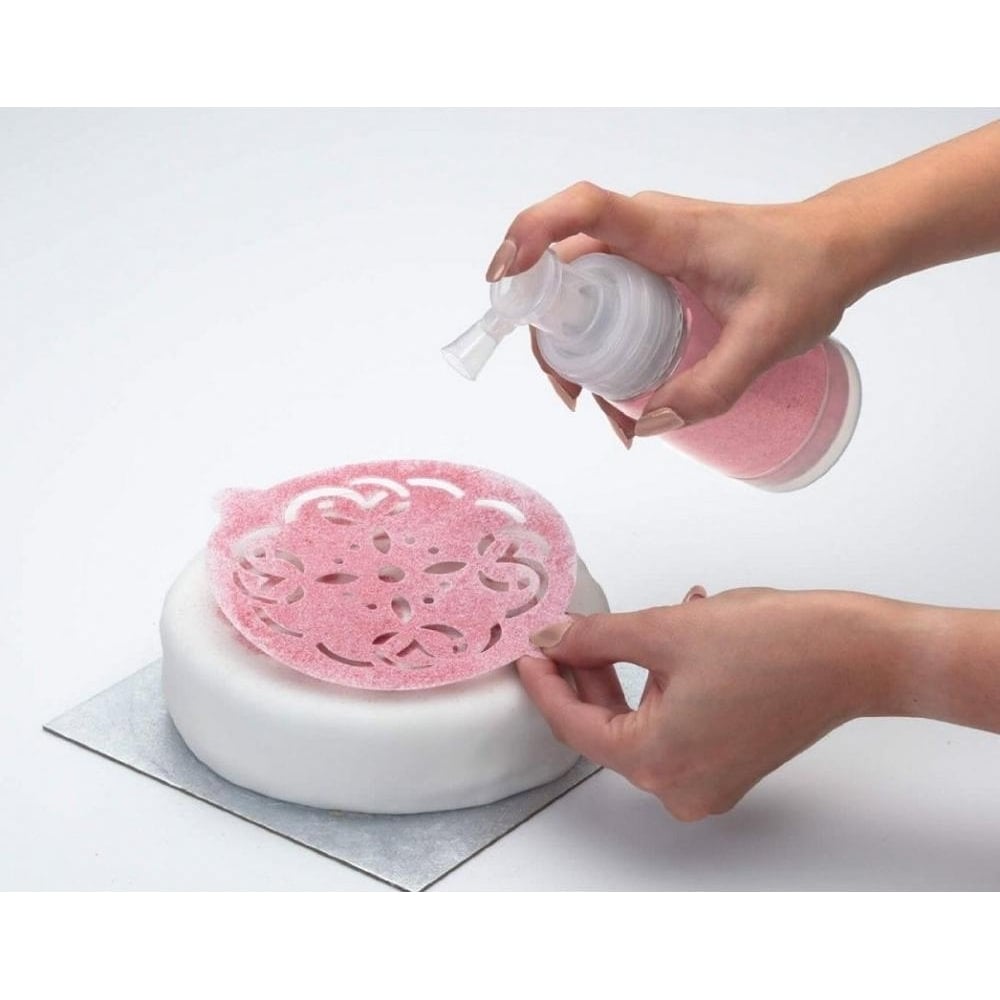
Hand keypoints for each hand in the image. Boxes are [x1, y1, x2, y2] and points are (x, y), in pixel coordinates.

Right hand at [487, 182, 863, 436]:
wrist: (838, 246)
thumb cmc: (808, 274)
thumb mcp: (766, 339)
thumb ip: (712, 388)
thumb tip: (649, 425)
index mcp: (665, 230)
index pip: (582, 211)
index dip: (530, 237)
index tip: (503, 283)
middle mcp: (642, 229)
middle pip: (562, 266)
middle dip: (549, 333)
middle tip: (574, 399)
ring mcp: (643, 247)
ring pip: (578, 289)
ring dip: (572, 347)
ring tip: (602, 410)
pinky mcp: (650, 265)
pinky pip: (601, 297)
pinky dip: (595, 341)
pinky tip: (616, 390)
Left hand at [517, 586, 910, 819]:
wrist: (855, 653)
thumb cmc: (775, 644)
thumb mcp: (664, 630)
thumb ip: (595, 637)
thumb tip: (552, 638)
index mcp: (655, 762)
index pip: (573, 724)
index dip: (545, 682)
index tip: (528, 651)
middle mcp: (679, 787)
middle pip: (605, 726)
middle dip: (587, 672)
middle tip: (571, 630)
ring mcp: (707, 782)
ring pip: (639, 722)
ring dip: (628, 672)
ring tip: (632, 625)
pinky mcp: (728, 765)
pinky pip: (674, 725)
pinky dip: (663, 684)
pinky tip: (674, 637)